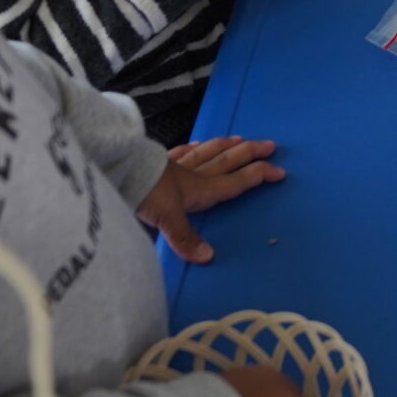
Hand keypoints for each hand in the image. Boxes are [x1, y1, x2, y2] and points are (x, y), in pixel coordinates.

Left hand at [137, 138, 284, 263]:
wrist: (117, 171)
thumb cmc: (146, 193)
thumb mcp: (167, 219)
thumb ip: (186, 238)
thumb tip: (207, 257)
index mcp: (201, 189)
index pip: (236, 181)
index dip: (258, 175)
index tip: (279, 171)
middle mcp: (193, 175)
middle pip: (227, 161)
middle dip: (250, 153)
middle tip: (270, 145)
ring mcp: (176, 165)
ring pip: (208, 152)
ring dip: (225, 146)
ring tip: (239, 139)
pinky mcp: (159, 162)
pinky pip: (181, 152)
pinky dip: (192, 147)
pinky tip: (196, 144)